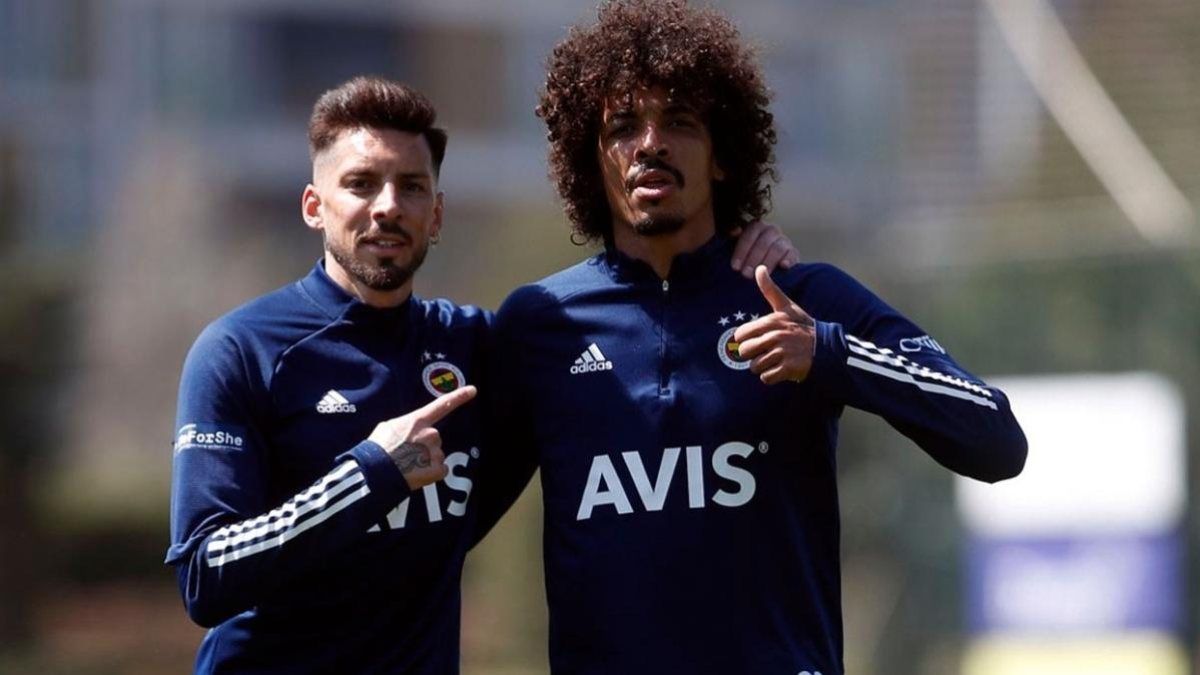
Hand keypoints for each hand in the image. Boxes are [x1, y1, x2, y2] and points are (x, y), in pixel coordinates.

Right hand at [368, 385, 476, 489]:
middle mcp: (431, 434)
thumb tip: (407, 431)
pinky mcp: (438, 469)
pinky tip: (416, 475)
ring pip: (436, 456)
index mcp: (418, 421)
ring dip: (425, 461)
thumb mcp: (387, 427)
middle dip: (424, 446)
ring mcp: (436, 452)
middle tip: (406, 455)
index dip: (459, 397)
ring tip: (407, 466)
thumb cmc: (377, 449)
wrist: (375, 473)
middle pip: (434, 439)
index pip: (442, 405)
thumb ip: (404, 425)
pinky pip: (440, 470)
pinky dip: (430, 474)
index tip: (473, 390)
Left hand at [730, 221, 798, 278]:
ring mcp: (784, 240)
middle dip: (753, 259)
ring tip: (760, 276)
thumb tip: (735, 231)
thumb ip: (734, 240)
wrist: (770, 266)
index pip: (749, 235)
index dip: (741, 251)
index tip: (735, 267)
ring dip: (767, 262)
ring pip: (777, 248)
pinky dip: (788, 259)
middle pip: (763, 242)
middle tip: (746, 274)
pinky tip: (783, 267)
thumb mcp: (741, 248)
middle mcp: (772, 230)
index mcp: (757, 226)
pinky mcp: (793, 252)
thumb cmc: (750, 256)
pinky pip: (792, 254)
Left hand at [733, 266, 815, 384]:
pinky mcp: (788, 368)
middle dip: (753, 355)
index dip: (746, 340)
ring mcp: (782, 353)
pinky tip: (780, 369)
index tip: (758, 340)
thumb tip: (759, 268)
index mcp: (771, 322)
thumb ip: (770, 289)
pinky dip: (771, 377)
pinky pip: (766, 378)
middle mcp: (775, 336)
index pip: (740, 335)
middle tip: (766, 352)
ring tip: (776, 360)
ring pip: (754, 366)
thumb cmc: (802, 326)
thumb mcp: (787, 306)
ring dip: (763, 367)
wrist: (826, 347)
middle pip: (744, 352)